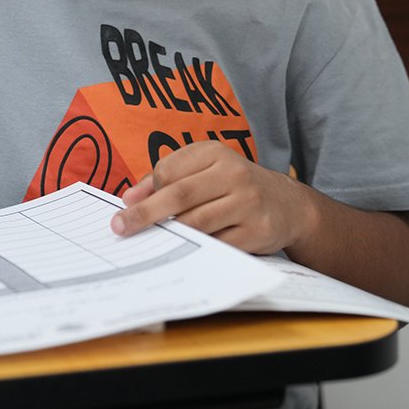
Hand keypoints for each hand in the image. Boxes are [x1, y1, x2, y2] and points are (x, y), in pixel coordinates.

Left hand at [109, 141, 313, 254]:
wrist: (288, 205)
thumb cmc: (234, 186)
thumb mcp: (205, 170)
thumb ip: (166, 179)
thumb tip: (129, 198)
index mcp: (215, 153)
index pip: (169, 170)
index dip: (147, 191)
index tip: (128, 206)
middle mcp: (233, 173)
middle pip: (180, 195)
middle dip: (145, 214)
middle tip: (120, 227)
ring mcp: (247, 203)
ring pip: (197, 223)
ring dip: (170, 235)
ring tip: (150, 243)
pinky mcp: (256, 231)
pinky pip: (217, 245)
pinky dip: (196, 251)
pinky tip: (181, 254)